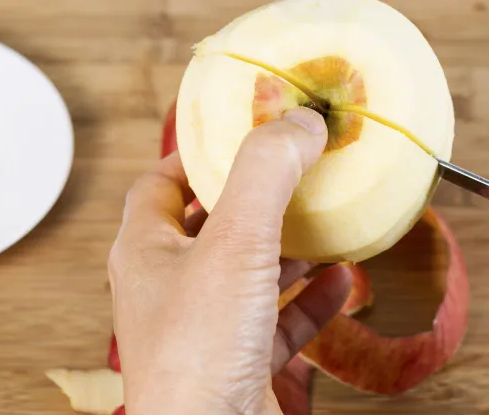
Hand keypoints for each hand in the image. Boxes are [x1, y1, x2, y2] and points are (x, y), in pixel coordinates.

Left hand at [108, 107, 351, 414]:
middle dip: (256, 198)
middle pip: (211, 227)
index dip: (197, 155)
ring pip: (248, 275)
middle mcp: (168, 289)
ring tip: (328, 221)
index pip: (160, 185)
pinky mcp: (238, 366)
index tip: (240, 131)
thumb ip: (266, 174)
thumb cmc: (198, 354)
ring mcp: (203, 331)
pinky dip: (310, 301)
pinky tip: (342, 284)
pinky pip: (277, 323)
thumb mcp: (235, 243)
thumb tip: (298, 120)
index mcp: (146, 251)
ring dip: (289, 249)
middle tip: (296, 171)